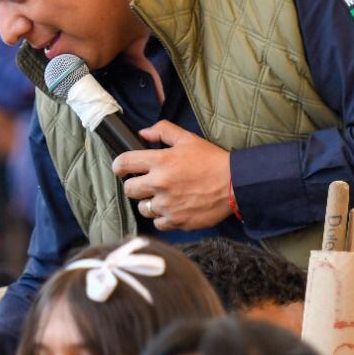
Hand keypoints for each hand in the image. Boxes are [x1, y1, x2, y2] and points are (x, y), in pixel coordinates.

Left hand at [112, 121, 232, 231]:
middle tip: (145, 184)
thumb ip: (163, 131)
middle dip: (134, 185)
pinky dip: (162, 218)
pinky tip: (172, 209)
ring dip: (149, 203)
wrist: (235, 183)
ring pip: (143, 208)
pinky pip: (158, 223)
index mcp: (160, 161)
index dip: (119, 166)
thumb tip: (143, 133)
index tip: (121, 169)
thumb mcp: (188, 138)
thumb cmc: (212, 160)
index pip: (124, 163)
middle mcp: (159, 184)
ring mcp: (167, 205)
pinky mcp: (176, 221)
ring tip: (163, 197)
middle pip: (129, 189)